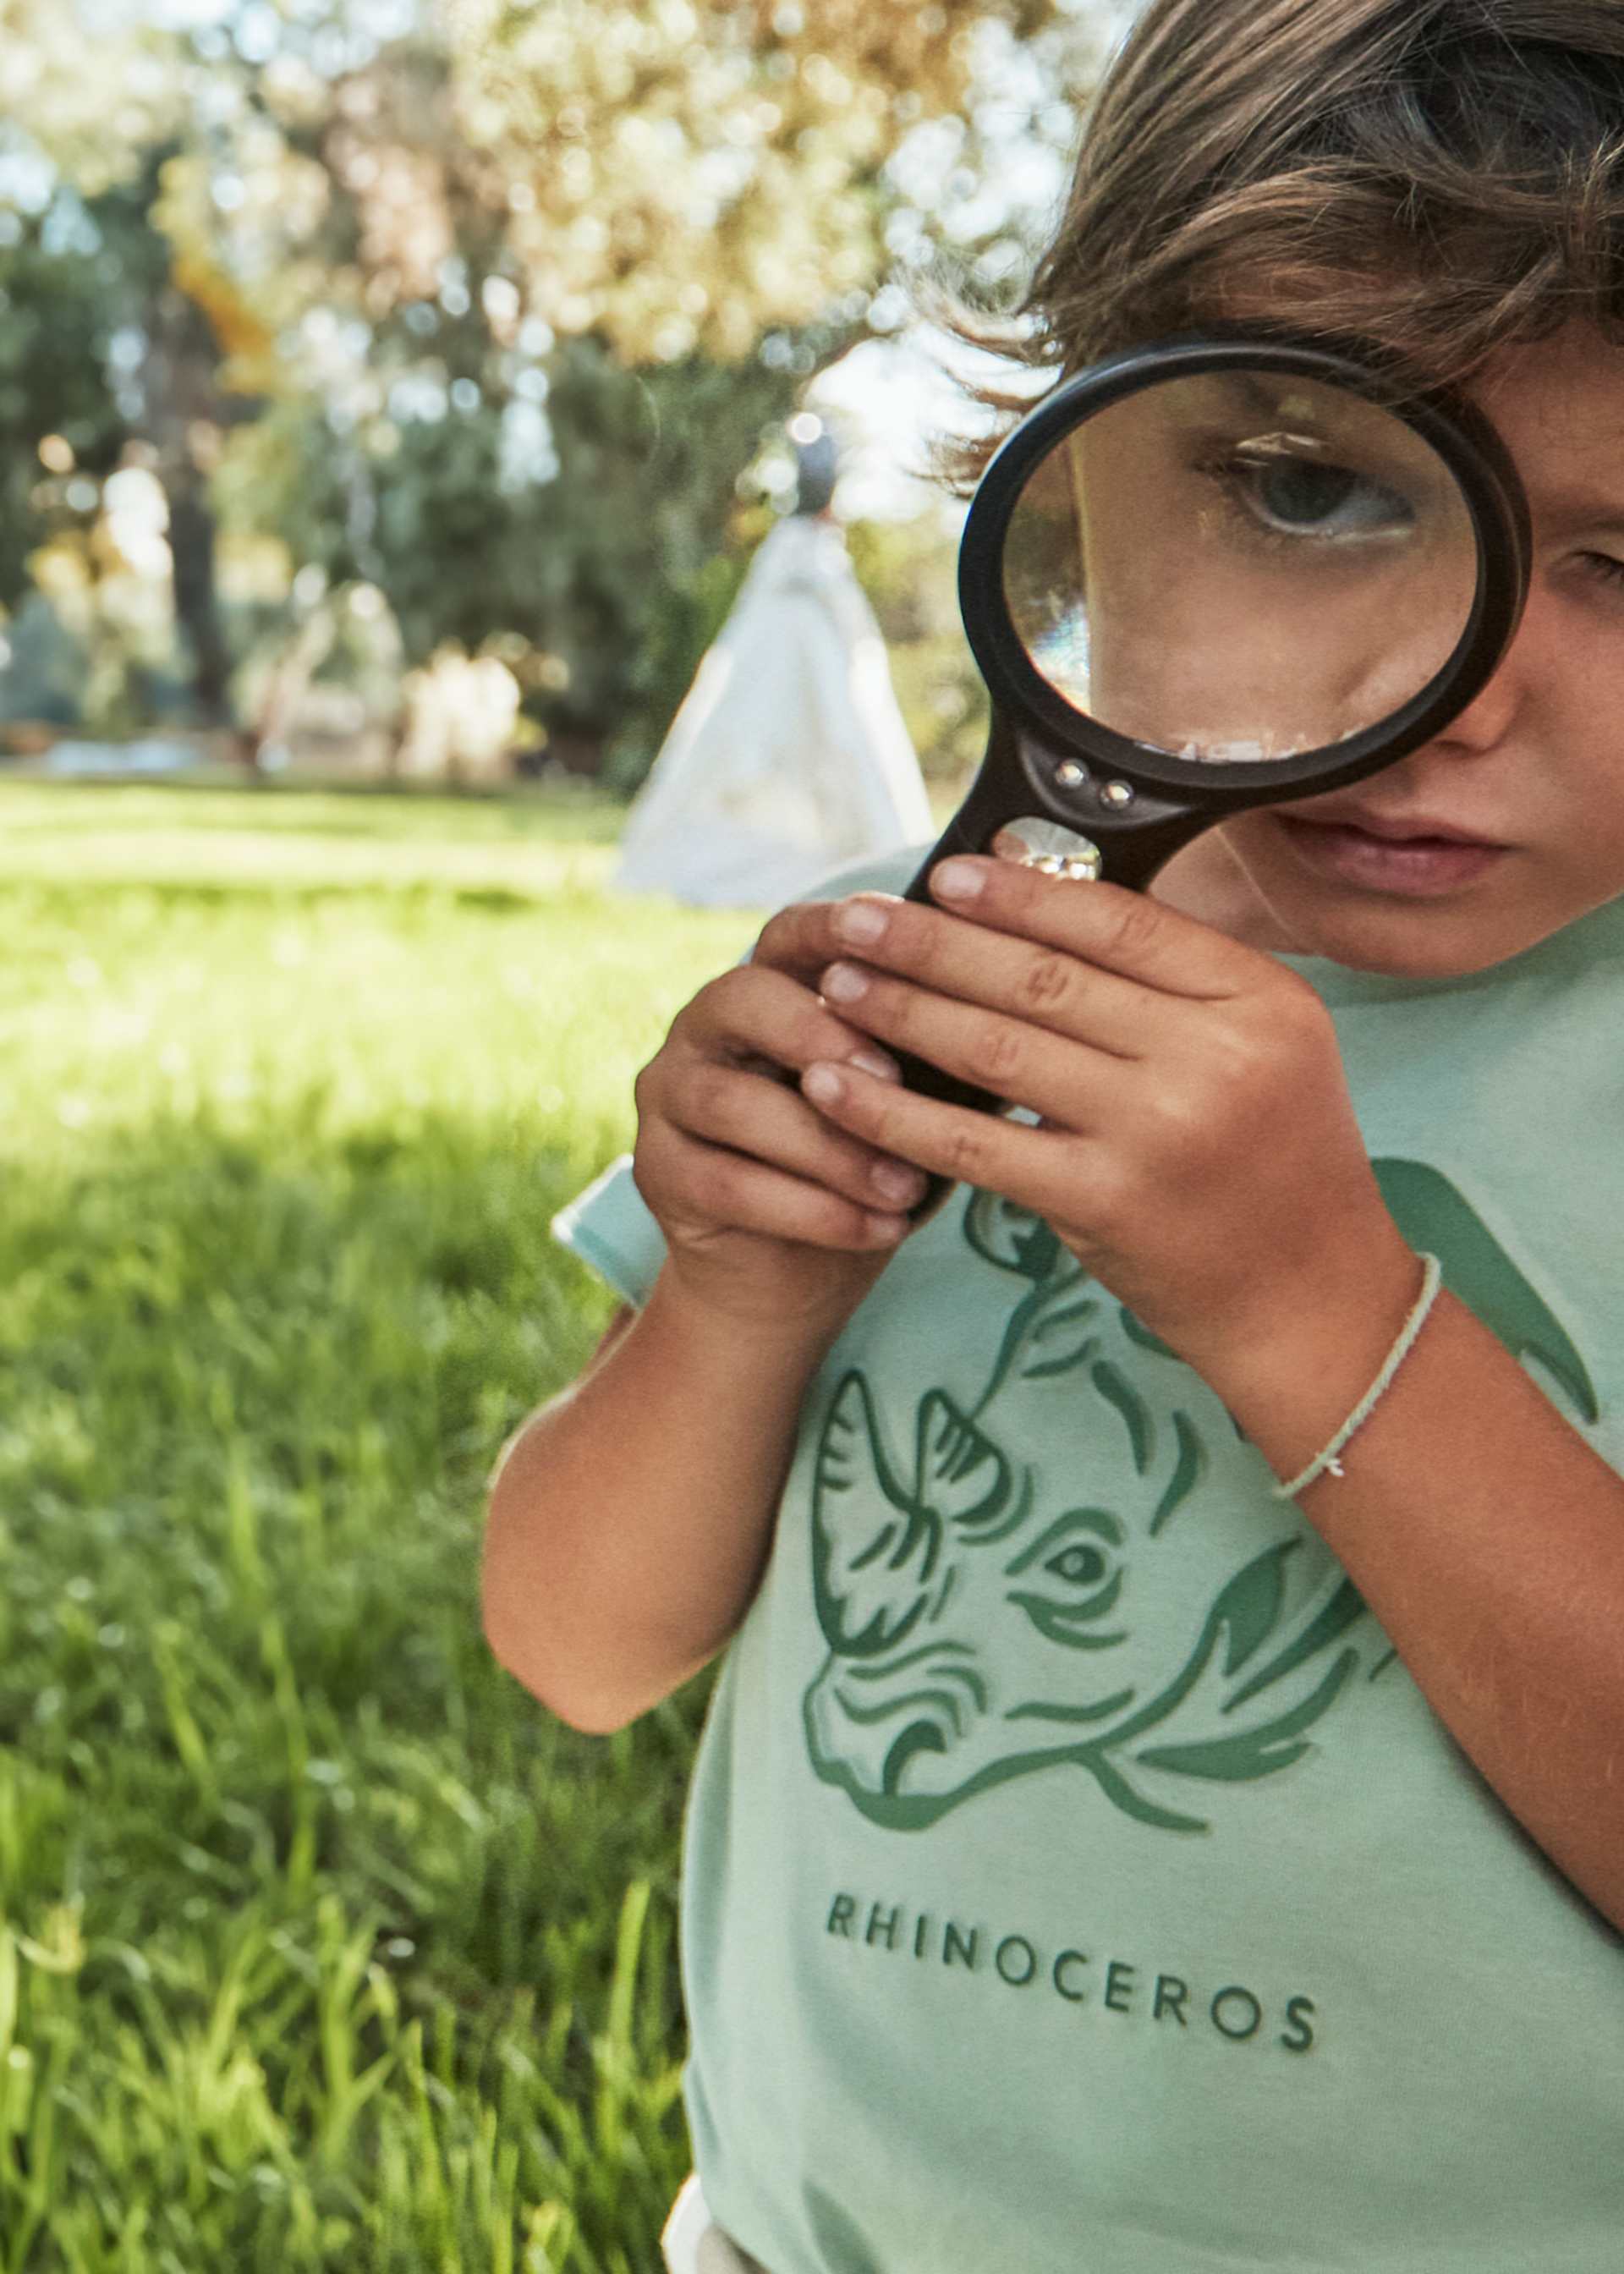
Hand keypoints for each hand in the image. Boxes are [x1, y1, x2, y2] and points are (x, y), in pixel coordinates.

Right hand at [631, 899, 929, 1342]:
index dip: (833, 929)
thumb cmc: (870, 1163)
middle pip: (743, 997)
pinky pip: (727, 1182)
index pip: (789, 933)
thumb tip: (1039, 995)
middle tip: (893, 1078)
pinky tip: (875, 1228)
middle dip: (822, 1034)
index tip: (891, 939)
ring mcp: (670, 1097)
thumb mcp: (915, 1096)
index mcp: (769, 987)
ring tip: (906, 1186)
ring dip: (830, 1146)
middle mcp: (705, 1029)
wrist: (796, 1278)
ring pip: (736, 1103)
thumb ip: (943, 1042)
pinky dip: (812, 1209)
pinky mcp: (659, 1172)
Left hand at [795, 857, 1417, 1401]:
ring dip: (903, 1011)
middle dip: (933, 943)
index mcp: (1259, 999)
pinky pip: (973, 1145)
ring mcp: (1156, 1134)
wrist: (1308, 1301)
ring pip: (997, 1049)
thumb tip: (1043, 902)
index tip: (946, 872)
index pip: (1119, 921)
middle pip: (1043, 978)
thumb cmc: (1273, 1164)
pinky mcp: (1102, 1205)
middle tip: (855, 919)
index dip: (1021, 893)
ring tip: (837, 986)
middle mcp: (1213, 1058)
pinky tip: (838, 1086)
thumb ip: (1175, 985)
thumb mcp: (1265, 1048)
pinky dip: (895, 1112)